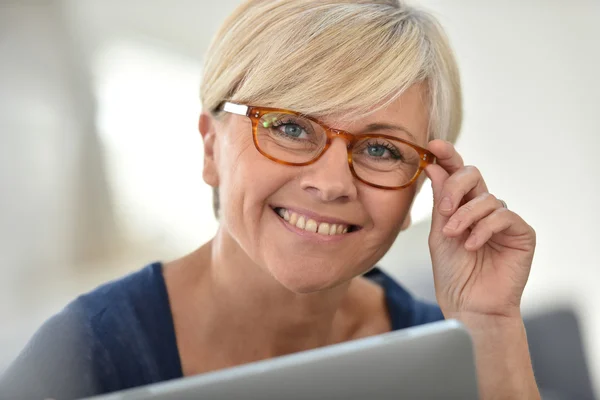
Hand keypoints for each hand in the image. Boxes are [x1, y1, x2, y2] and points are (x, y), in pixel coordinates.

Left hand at [424, 140, 535, 318]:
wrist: (469, 306)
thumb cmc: (453, 274)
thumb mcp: (439, 234)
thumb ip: (440, 202)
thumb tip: (436, 167)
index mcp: (462, 206)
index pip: (456, 174)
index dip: (448, 156)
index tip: (434, 145)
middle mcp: (483, 209)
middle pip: (472, 175)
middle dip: (455, 186)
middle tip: (444, 211)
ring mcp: (503, 220)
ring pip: (486, 198)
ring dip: (465, 216)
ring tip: (454, 237)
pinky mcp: (521, 233)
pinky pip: (503, 216)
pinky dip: (484, 229)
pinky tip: (472, 245)